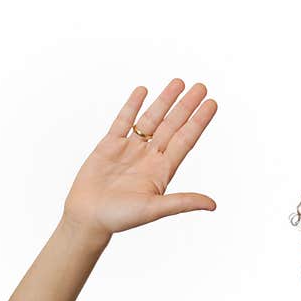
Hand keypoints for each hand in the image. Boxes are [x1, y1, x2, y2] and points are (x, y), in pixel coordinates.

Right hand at [62, 78, 217, 237]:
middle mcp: (149, 157)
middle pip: (172, 126)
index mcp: (162, 171)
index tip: (212, 104)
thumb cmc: (120, 218)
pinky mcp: (109, 145)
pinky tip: (143, 91)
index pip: (185, 140)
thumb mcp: (155, 209)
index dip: (198, 122)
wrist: (87, 218)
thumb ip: (183, 202)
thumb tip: (213, 205)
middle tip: (201, 87)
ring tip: (179, 83)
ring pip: (150, 120)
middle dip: (186, 106)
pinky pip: (123, 121)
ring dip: (164, 101)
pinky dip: (132, 106)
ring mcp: (129, 150)